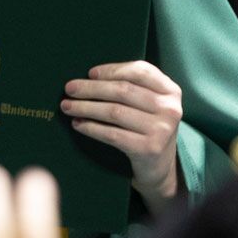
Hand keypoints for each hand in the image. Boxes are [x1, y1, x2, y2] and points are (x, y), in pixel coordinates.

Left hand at [61, 61, 183, 210]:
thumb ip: (133, 86)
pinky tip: (78, 124)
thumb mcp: (151, 103)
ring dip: (86, 108)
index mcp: (171, 90)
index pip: (140, 71)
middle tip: (69, 88)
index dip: (112, 70)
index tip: (90, 73)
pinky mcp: (148, 149)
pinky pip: (112, 134)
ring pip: (114, 112)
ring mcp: (161, 130)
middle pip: (123, 91)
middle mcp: (169, 108)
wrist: (159, 166)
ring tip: (67, 106)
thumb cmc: (147, 127)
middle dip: (91, 88)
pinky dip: (91, 128)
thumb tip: (91, 76)